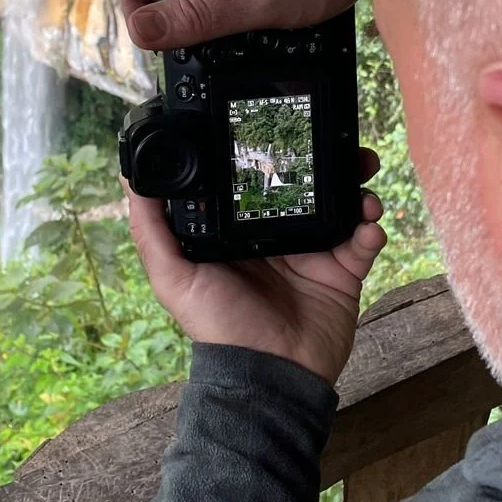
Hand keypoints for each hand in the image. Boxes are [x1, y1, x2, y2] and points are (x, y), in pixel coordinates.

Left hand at [125, 153, 385, 385]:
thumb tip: (130, 178)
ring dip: (355, 184)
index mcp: (239, 230)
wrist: (271, 374)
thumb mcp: (174, 277)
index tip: (278, 127)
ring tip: (361, 173)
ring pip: (340, 203)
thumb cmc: (218, 327)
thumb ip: (152, 231)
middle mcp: (277, 235)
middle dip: (323, 159)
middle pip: (305, 184)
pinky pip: (364, 240)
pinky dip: (371, 225)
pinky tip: (368, 221)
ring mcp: (313, 252)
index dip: (269, 153)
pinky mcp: (342, 272)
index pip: (256, 179)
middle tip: (335, 140)